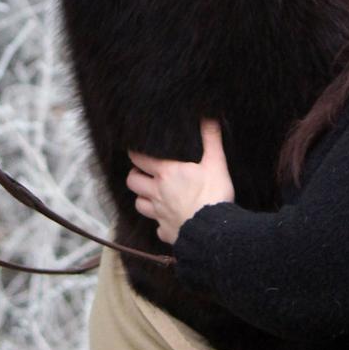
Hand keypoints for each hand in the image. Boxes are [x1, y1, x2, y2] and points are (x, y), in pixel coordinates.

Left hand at [126, 119, 234, 245]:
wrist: (215, 233)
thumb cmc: (214, 195)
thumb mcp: (216, 163)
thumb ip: (211, 139)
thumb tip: (209, 116)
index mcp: (166, 173)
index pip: (139, 158)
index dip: (135, 153)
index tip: (137, 151)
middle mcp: (157, 193)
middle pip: (132, 181)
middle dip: (135, 175)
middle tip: (144, 172)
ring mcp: (159, 214)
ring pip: (139, 204)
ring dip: (143, 198)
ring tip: (152, 194)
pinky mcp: (166, 232)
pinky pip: (157, 227)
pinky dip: (160, 223)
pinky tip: (169, 220)